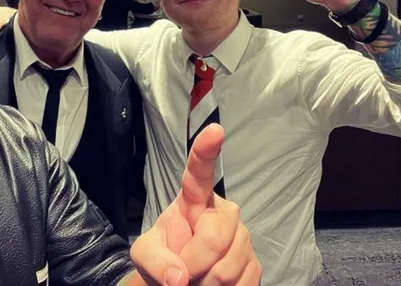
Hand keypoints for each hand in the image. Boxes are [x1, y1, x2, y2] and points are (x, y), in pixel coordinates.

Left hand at [129, 124, 260, 285]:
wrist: (180, 280)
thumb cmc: (163, 258)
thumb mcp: (145, 255)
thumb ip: (155, 262)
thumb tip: (178, 278)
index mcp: (194, 199)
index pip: (199, 171)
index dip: (206, 151)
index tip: (214, 130)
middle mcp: (223, 212)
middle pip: (213, 239)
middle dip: (193, 265)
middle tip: (181, 275)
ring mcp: (243, 237)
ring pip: (228, 268)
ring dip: (206, 284)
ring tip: (196, 279)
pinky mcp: (255, 264)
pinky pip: (243, 284)